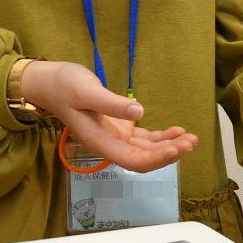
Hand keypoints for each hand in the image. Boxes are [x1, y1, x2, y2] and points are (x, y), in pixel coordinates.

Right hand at [22, 60, 197, 171]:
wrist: (50, 82)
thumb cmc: (64, 85)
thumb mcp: (86, 90)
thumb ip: (111, 103)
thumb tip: (139, 112)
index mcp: (99, 141)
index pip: (131, 160)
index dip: (155, 159)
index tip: (175, 148)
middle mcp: (109, 144)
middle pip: (143, 159)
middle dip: (168, 154)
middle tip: (191, 142)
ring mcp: (115, 137)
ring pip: (147, 150)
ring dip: (169, 146)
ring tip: (191, 138)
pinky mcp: (120, 128)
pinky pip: (144, 139)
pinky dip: (162, 137)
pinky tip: (177, 131)